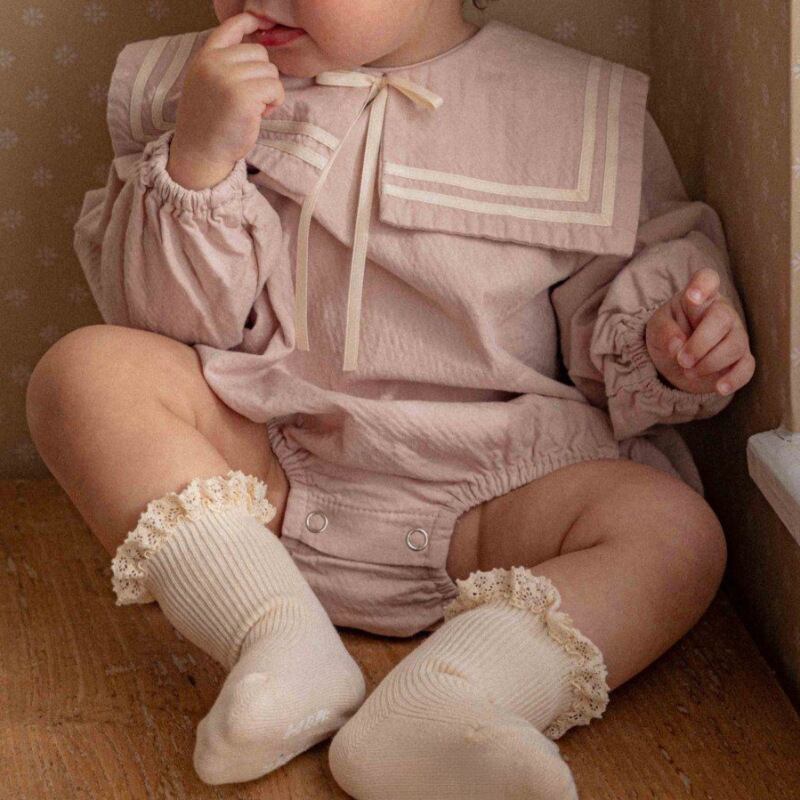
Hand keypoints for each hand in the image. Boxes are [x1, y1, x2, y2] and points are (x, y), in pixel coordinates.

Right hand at [167, 12, 284, 187]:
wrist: (201, 153)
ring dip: (268, 92)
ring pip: (270, 71)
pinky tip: (258, 115)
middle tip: (250, 99)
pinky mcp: (244, 97)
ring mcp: (228, 78)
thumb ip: (223, 64)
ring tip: (251, 109)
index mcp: (205, 57)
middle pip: (260, 53)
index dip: (249, 21)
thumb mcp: (206, 83)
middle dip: (262, 75)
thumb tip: (257, 47)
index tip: (262, 22)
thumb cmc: (209, 123)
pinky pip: (275, 88)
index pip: (230, 27)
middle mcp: (214, 63)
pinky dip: (274, 103)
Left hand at [644, 267, 754, 395]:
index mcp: (699, 298)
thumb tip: (677, 344)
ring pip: (734, 345)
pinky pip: (746, 367)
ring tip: (688, 372)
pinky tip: (719, 388)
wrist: (674, 361)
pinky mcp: (740, 359)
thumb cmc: (668, 334)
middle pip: (722, 319)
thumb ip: (663, 331)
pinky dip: (734, 379)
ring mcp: (735, 335)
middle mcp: (721, 312)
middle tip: (682, 360)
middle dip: (700, 344)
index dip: (703, 285)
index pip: (707, 279)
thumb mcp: (656, 328)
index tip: (692, 297)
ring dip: (709, 363)